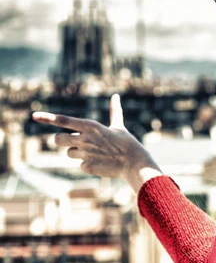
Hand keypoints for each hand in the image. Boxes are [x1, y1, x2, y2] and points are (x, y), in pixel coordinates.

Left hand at [32, 94, 163, 188]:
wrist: (133, 163)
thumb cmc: (127, 143)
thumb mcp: (119, 125)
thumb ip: (114, 111)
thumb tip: (116, 96)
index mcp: (90, 126)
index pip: (63, 120)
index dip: (47, 118)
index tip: (34, 116)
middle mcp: (84, 138)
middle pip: (58, 139)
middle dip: (61, 140)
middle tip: (72, 141)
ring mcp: (84, 153)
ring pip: (68, 152)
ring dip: (77, 152)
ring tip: (94, 152)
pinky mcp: (86, 166)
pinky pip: (79, 164)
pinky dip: (87, 164)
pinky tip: (100, 162)